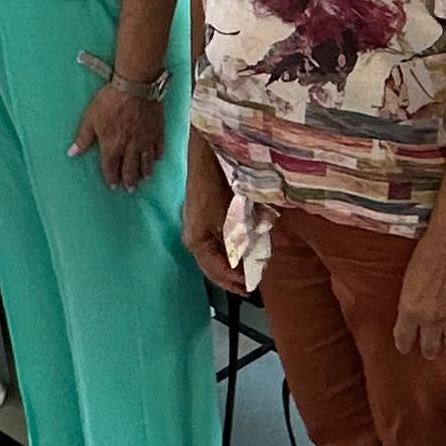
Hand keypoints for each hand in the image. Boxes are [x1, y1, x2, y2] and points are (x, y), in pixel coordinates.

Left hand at [69, 77, 163, 192]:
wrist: (135, 86)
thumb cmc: (110, 101)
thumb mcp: (90, 118)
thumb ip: (82, 138)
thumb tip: (71, 153)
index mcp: (112, 146)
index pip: (111, 168)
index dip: (111, 178)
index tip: (113, 186)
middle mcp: (130, 148)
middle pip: (130, 169)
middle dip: (129, 181)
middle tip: (130, 190)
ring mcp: (145, 140)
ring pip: (146, 162)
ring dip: (145, 173)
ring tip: (144, 180)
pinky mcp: (157, 131)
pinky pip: (159, 147)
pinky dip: (158, 155)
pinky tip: (157, 159)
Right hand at [180, 155, 242, 291]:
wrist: (208, 158)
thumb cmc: (218, 187)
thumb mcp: (232, 220)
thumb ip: (239, 245)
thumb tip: (247, 266)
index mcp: (196, 242)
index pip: (215, 272)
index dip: (234, 282)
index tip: (252, 288)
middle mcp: (192, 238)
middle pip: (212, 267)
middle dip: (232, 278)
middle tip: (252, 286)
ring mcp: (196, 228)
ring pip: (215, 256)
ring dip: (231, 265)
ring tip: (249, 272)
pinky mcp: (202, 218)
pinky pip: (216, 243)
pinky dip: (229, 251)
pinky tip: (242, 251)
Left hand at [394, 214, 445, 359]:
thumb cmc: (429, 252)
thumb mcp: (408, 280)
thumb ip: (409, 301)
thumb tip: (412, 312)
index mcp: (410, 310)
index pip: (403, 339)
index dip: (404, 345)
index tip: (405, 347)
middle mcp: (430, 319)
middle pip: (429, 348)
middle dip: (428, 351)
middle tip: (429, 351)